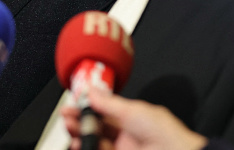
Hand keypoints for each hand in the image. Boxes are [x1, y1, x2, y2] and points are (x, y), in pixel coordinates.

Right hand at [62, 88, 206, 149]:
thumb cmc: (166, 134)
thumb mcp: (133, 111)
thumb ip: (109, 103)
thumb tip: (92, 90)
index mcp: (132, 116)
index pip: (104, 109)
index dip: (88, 105)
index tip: (75, 101)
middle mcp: (126, 132)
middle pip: (96, 125)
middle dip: (80, 119)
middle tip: (67, 115)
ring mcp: (123, 147)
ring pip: (95, 139)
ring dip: (80, 133)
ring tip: (69, 127)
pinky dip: (85, 147)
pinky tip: (78, 144)